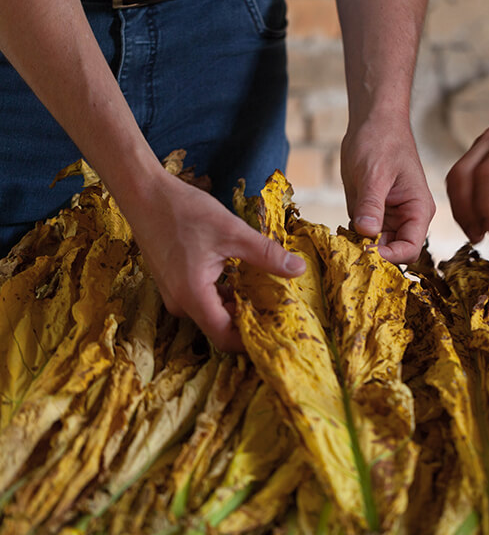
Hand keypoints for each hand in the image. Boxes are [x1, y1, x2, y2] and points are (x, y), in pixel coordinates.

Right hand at [123, 171, 304, 351]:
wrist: (144, 194)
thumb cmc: (183, 211)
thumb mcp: (233, 232)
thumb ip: (267, 255)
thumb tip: (298, 269)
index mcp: (193, 296)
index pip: (226, 338)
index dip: (253, 340)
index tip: (278, 332)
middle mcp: (180, 303)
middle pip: (221, 327)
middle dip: (250, 321)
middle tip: (280, 309)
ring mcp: (175, 295)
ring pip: (213, 312)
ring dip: (239, 305)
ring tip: (267, 292)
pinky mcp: (174, 284)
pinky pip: (204, 299)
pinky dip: (225, 294)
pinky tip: (244, 278)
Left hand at [340, 113, 434, 263]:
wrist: (373, 122)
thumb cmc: (381, 141)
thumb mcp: (374, 174)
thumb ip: (371, 205)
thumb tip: (367, 233)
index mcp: (418, 209)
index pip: (411, 249)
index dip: (389, 257)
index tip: (365, 253)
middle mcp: (407, 218)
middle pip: (394, 253)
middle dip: (374, 256)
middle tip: (348, 254)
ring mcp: (389, 217)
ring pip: (378, 247)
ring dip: (361, 249)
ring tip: (342, 246)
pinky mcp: (372, 213)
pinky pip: (364, 235)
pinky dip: (353, 239)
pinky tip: (340, 236)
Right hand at [446, 103, 488, 242]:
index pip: (488, 174)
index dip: (484, 205)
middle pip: (462, 175)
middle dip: (464, 211)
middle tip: (477, 237)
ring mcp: (481, 143)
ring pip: (455, 176)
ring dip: (459, 207)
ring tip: (474, 231)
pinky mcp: (477, 149)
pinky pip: (459, 175)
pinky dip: (461, 198)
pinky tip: (473, 216)